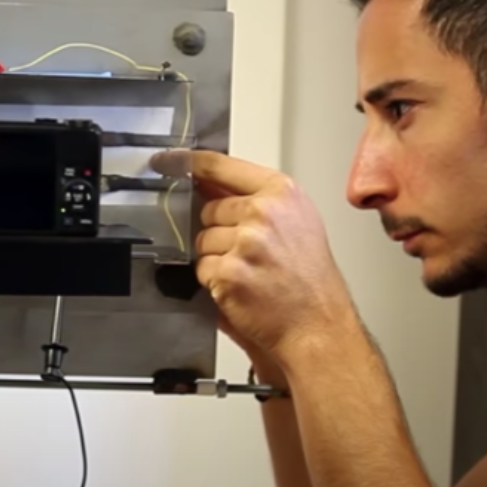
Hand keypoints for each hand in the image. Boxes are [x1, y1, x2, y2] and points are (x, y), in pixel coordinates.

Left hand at [152, 150, 353, 358]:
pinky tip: (243, 289)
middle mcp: (263, 212)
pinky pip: (201, 269)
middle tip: (252, 254)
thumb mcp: (295, 221)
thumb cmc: (310, 278)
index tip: (167, 162)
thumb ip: (254, 197)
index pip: (220, 166)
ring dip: (217, 259)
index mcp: (281, 192)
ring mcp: (245, 242)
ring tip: (252, 273)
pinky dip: (215, 282)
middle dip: (220, 232)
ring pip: (203, 241)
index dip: (188, 163)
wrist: (319, 324)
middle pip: (209, 210)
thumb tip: (210, 182)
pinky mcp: (229, 272)